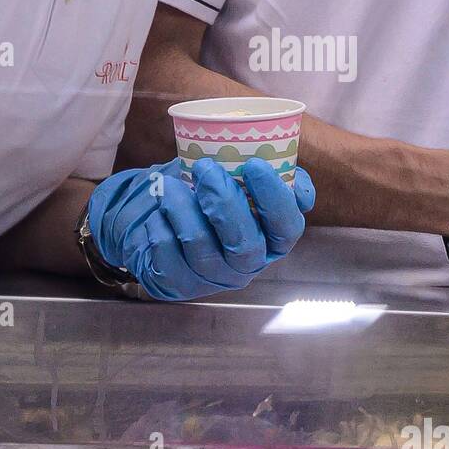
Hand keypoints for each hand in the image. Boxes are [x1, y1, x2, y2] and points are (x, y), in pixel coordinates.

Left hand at [88, 157, 314, 300]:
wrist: (169, 227)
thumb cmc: (215, 200)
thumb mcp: (246, 184)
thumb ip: (272, 175)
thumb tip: (289, 173)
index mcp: (272, 242)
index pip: (287, 229)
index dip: (274, 200)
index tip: (254, 164)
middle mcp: (246, 267)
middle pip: (244, 244)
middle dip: (224, 202)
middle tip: (205, 167)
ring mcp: (211, 279)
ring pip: (199, 245)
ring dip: (181, 207)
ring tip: (167, 184)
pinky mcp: (177, 283)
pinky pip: (167, 252)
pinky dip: (159, 224)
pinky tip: (158, 211)